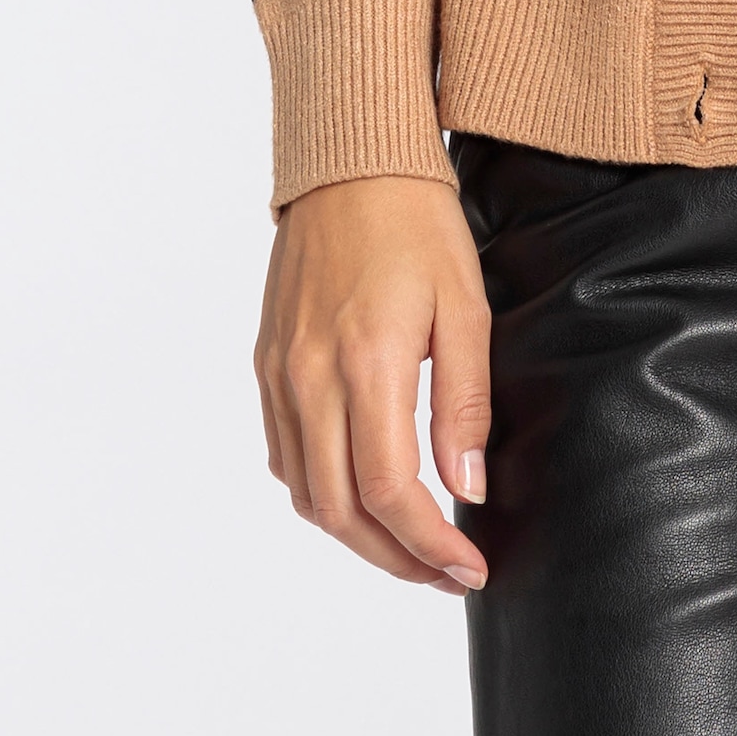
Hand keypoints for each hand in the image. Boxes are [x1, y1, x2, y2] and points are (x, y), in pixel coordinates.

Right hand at [255, 175, 492, 591]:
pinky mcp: (267, 364)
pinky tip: (362, 490)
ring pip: (306, 493)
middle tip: (446, 573)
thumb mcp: (465, 305)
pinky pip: (285, 455)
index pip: (390, 491)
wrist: (352, 162)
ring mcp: (280, 373)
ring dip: (357, 534)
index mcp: (366, 362)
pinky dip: (321, 492)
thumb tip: (464, 488)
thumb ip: (463, 402)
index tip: (469, 566)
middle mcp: (309, 377)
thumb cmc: (418, 223)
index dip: (430, 544)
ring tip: (411, 542)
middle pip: (341, 510)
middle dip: (396, 558)